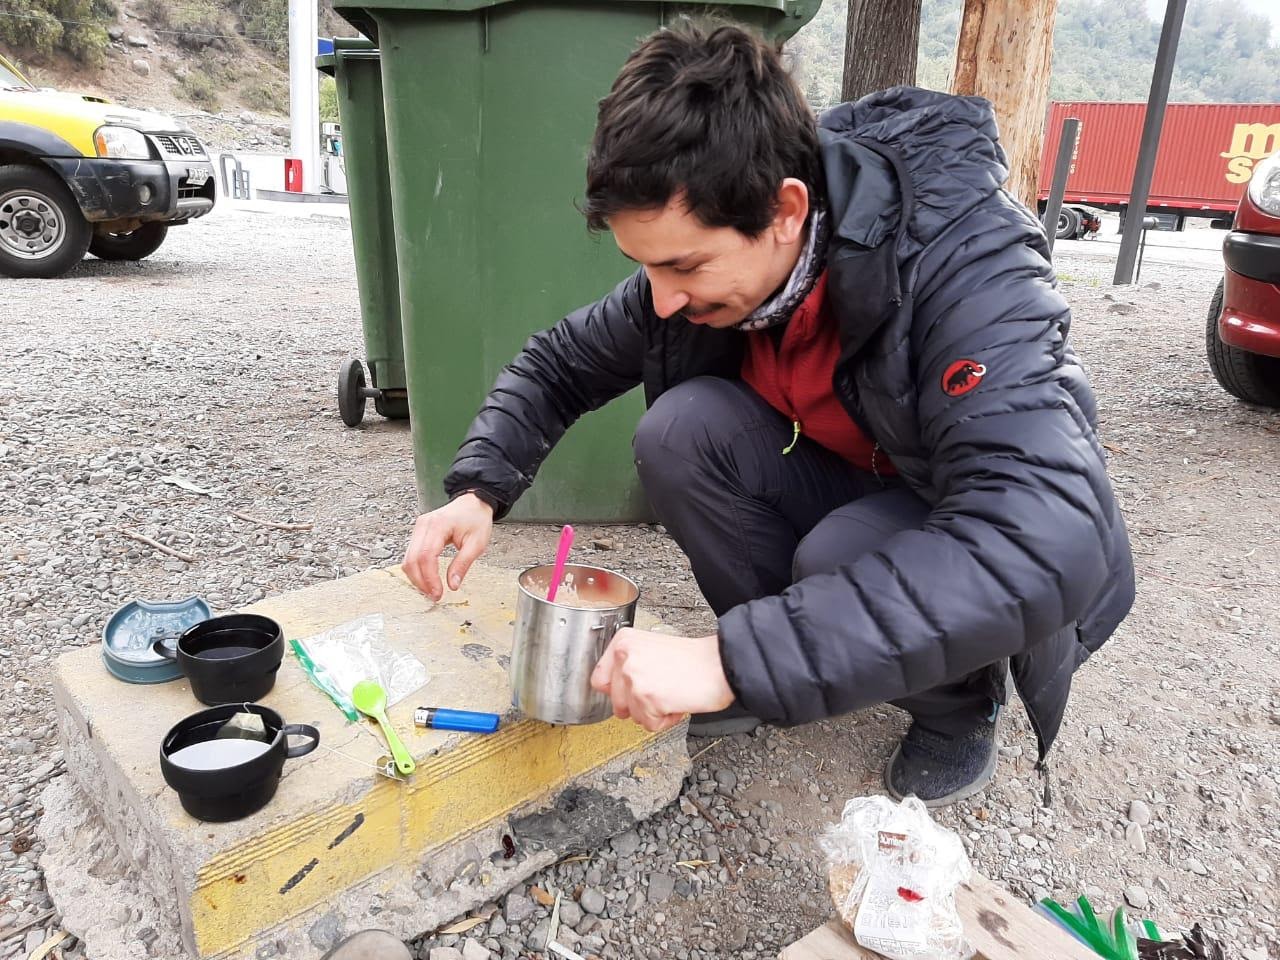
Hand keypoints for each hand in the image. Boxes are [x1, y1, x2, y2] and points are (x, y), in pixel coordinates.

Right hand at [403, 493, 494, 600]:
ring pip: (408, 559)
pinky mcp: (418, 533)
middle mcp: (423, 525)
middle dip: (421, 581)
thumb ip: (463, 564)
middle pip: (412, 559)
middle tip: (434, 596)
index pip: (426, 556)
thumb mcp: (477, 543)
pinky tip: (427, 579)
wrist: (473, 503)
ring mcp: (418, 528)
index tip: (438, 593)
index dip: (429, 578)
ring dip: (417, 578)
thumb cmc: (476, 519)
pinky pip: (411, 555)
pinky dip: (416, 570)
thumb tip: (453, 585)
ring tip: (431, 590)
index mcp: (438, 525)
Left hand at [590, 628, 734, 731]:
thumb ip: (628, 665)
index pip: (599, 679)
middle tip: (660, 690)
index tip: (632, 690)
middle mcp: (625, 657)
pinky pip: (649, 724)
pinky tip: (677, 703)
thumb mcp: (651, 649)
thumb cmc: (694, 660)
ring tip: (671, 694)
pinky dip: (665, 720)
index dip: (618, 691)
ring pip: (632, 715)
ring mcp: (634, 678)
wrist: (720, 665)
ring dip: (653, 712)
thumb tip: (612, 688)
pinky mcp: (647, 699)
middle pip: (616, 702)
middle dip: (638, 704)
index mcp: (624, 642)